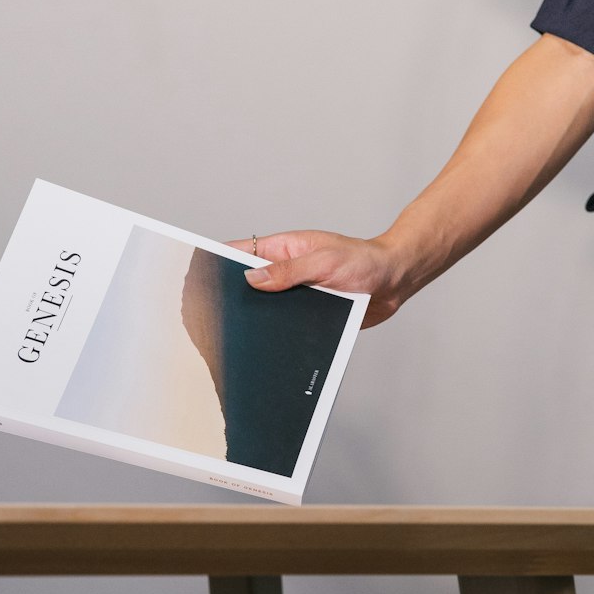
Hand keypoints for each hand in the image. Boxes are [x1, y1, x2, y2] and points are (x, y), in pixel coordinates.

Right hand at [224, 229, 408, 328]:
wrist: (394, 282)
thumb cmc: (364, 261)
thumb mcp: (323, 262)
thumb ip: (288, 271)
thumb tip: (251, 279)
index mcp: (286, 248)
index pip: (243, 251)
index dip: (220, 260)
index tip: (199, 273)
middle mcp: (288, 271)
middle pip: (250, 283)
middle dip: (234, 295)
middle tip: (214, 313)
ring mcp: (298, 293)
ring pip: (267, 307)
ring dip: (259, 317)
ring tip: (239, 333)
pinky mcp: (310, 314)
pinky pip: (287, 323)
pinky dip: (279, 331)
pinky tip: (269, 344)